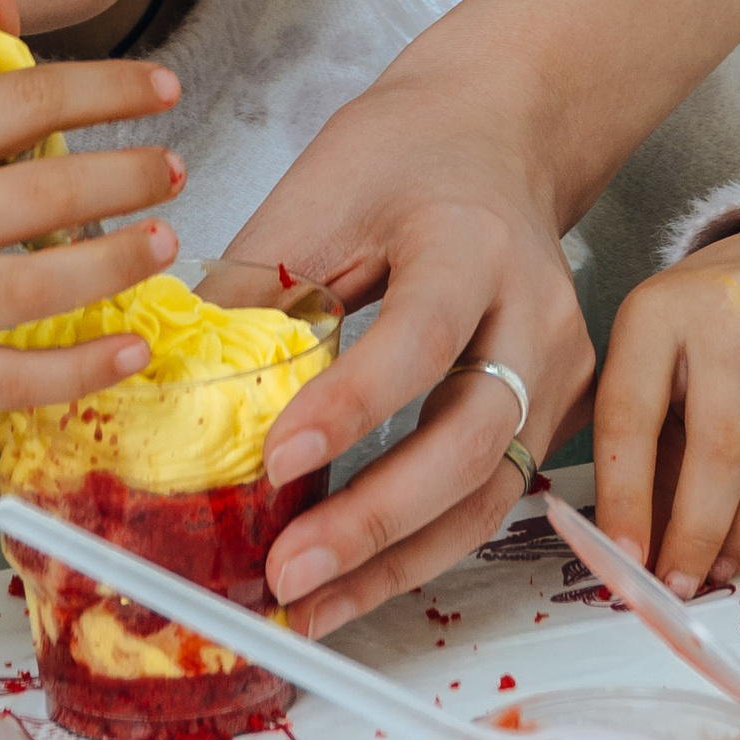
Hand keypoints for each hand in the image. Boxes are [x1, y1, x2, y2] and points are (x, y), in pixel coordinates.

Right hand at [0, 56, 189, 501]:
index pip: (17, 102)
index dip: (103, 88)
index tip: (164, 86)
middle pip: (40, 194)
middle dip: (125, 175)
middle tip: (175, 168)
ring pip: (38, 285)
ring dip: (117, 262)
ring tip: (165, 240)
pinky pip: (15, 376)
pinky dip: (82, 368)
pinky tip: (132, 349)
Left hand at [230, 92, 596, 642]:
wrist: (497, 133)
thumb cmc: (403, 158)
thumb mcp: (319, 192)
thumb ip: (258, 288)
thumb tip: (178, 392)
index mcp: (474, 242)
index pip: (421, 338)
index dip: (351, 408)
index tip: (275, 460)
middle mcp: (536, 313)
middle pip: (472, 437)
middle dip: (378, 519)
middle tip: (288, 570)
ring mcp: (560, 369)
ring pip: (490, 492)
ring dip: (397, 561)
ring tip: (310, 605)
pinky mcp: (556, 411)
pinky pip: (491, 497)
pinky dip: (421, 549)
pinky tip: (355, 582)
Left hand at [592, 220, 739, 594]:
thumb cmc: (703, 336)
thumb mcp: (652, 365)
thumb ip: (643, 448)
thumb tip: (637, 551)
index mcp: (654, 313)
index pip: (630, 418)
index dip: (626, 498)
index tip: (628, 562)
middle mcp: (726, 307)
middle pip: (718, 446)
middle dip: (699, 532)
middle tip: (686, 581)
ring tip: (730, 559)